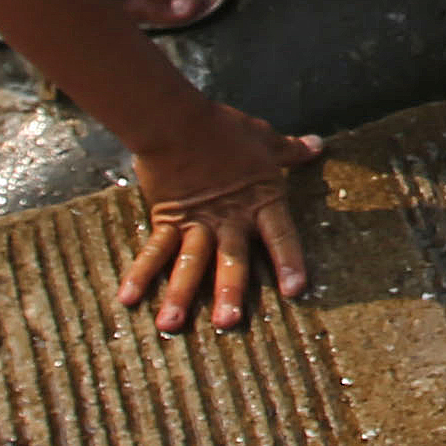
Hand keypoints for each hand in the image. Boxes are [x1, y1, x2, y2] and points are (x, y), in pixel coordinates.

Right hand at [115, 96, 324, 331]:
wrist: (177, 119)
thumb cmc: (224, 129)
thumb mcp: (265, 139)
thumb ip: (290, 151)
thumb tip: (317, 145)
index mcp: (260, 200)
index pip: (281, 234)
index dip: (289, 261)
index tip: (296, 291)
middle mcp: (229, 218)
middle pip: (231, 258)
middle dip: (229, 291)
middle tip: (228, 323)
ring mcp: (196, 222)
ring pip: (189, 263)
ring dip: (180, 294)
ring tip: (170, 326)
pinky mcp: (167, 219)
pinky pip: (154, 250)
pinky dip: (140, 274)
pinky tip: (128, 299)